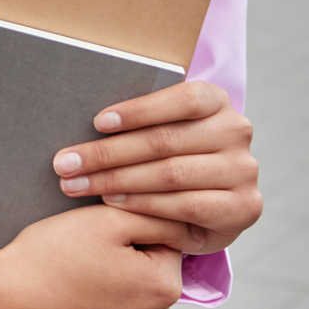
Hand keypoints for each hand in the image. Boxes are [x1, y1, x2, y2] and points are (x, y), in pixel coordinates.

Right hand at [0, 204, 188, 308]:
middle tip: (83, 262)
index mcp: (163, 285)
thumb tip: (186, 226)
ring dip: (114, 300)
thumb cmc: (50, 257)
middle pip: (151, 284)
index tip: (99, 241)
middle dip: (127, 270)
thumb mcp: (105, 220)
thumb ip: (156, 217)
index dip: (131, 237)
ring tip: (74, 287)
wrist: (1, 304)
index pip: (164, 248)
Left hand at [51, 77, 261, 255]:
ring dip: (117, 180)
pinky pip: (186, 206)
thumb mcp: (162, 132)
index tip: (97, 122)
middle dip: (108, 153)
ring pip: (171, 174)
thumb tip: (83, 117)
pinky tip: (113, 202)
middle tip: (65, 163)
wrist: (211, 209)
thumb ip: (138, 124)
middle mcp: (236, 132)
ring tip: (79, 184)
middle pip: (165, 140)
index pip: (182, 99)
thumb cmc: (172, 159)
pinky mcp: (243, 208)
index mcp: (217, 101)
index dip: (139, 110)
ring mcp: (244, 171)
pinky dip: (144, 205)